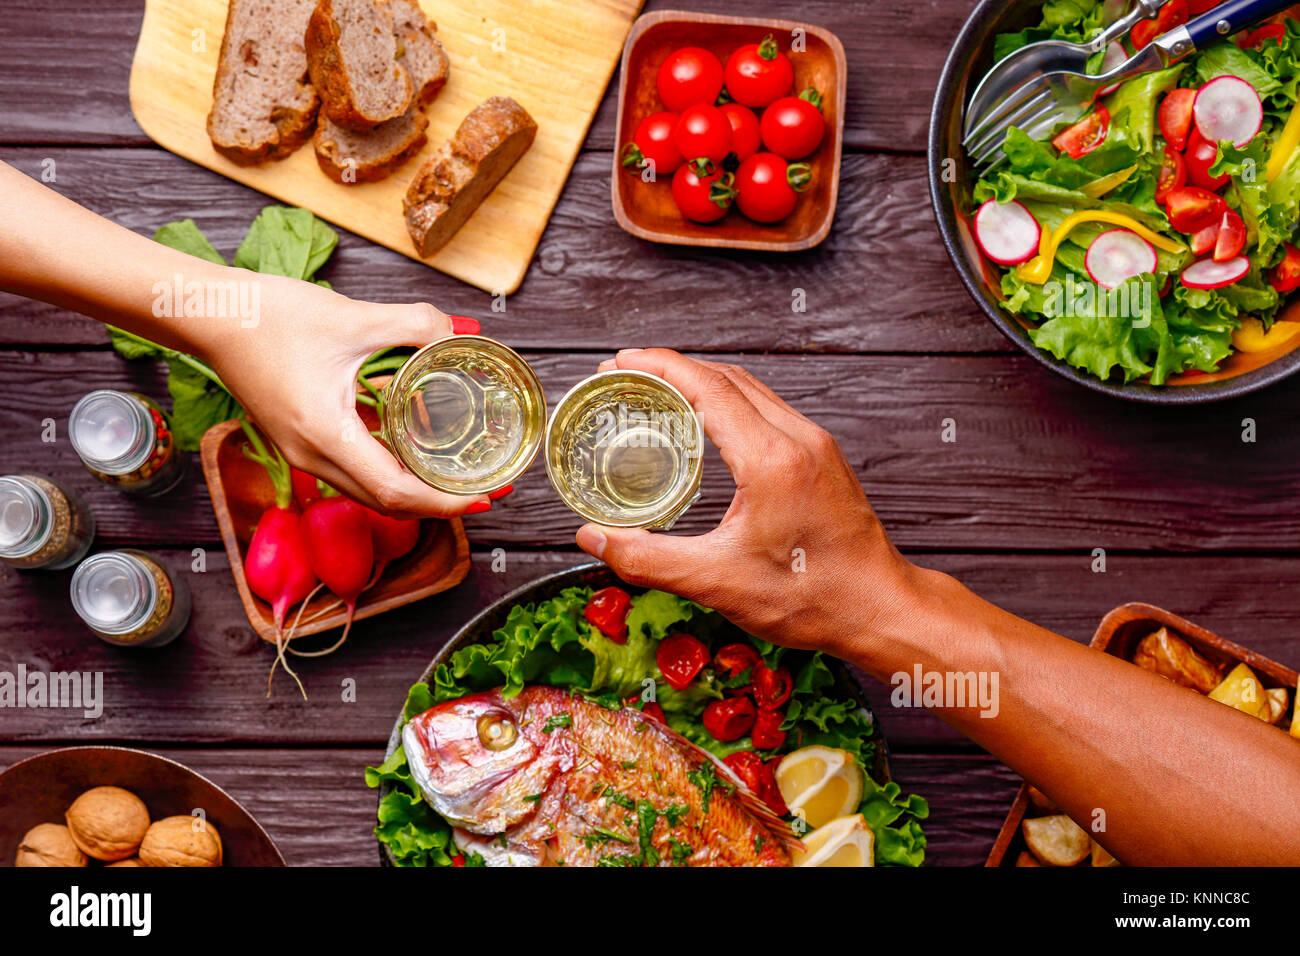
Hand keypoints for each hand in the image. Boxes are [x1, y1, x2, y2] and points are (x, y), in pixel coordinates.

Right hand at [192, 276, 485, 517]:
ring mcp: (302, 454)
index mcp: (326, 435)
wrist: (210, 313)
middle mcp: (312, 457)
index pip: (396, 492)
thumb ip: (414, 324)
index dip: (445, 501)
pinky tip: (417, 450)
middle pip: (386, 504)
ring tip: (459, 477)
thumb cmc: (270, 316)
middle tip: (487, 489)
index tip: (485, 494)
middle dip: (441, 504)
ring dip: (416, 492)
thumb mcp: (354, 316)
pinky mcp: (299, 441)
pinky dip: (390, 472)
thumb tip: (459, 333)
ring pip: (369, 493)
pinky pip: (353, 472)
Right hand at [574, 349, 925, 657]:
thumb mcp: (717, 582)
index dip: (658, 366)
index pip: (708, 387)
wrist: (881, 609)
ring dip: (703, 381)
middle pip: (728, 377)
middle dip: (673, 368)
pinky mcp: (824, 458)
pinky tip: (706, 424)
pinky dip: (730, 402)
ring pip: (752, 389)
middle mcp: (799, 440)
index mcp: (772, 460)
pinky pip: (769, 410)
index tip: (619, 362)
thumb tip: (592, 539)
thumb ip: (648, 559)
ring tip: (658, 393)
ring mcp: (816, 445)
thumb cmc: (813, 598)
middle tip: (626, 376)